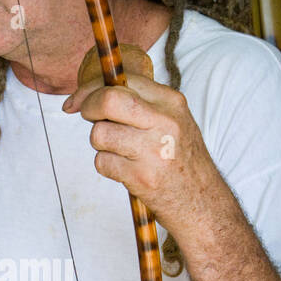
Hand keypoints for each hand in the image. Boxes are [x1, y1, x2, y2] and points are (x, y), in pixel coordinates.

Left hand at [62, 70, 218, 234]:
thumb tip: (91, 92)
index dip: (92, 87)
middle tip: (88, 117)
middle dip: (88, 107)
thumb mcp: (172, 121)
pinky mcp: (141, 177)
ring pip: (99, 133)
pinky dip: (107, 166)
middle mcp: (164, 122)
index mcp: (172, 103)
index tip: (78, 99)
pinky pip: (102, 162)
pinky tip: (126, 170)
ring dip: (100, 143)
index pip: (124, 79)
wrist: (202, 202)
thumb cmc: (180, 160)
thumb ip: (140, 103)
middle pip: (108, 100)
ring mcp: (153, 150)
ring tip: (120, 150)